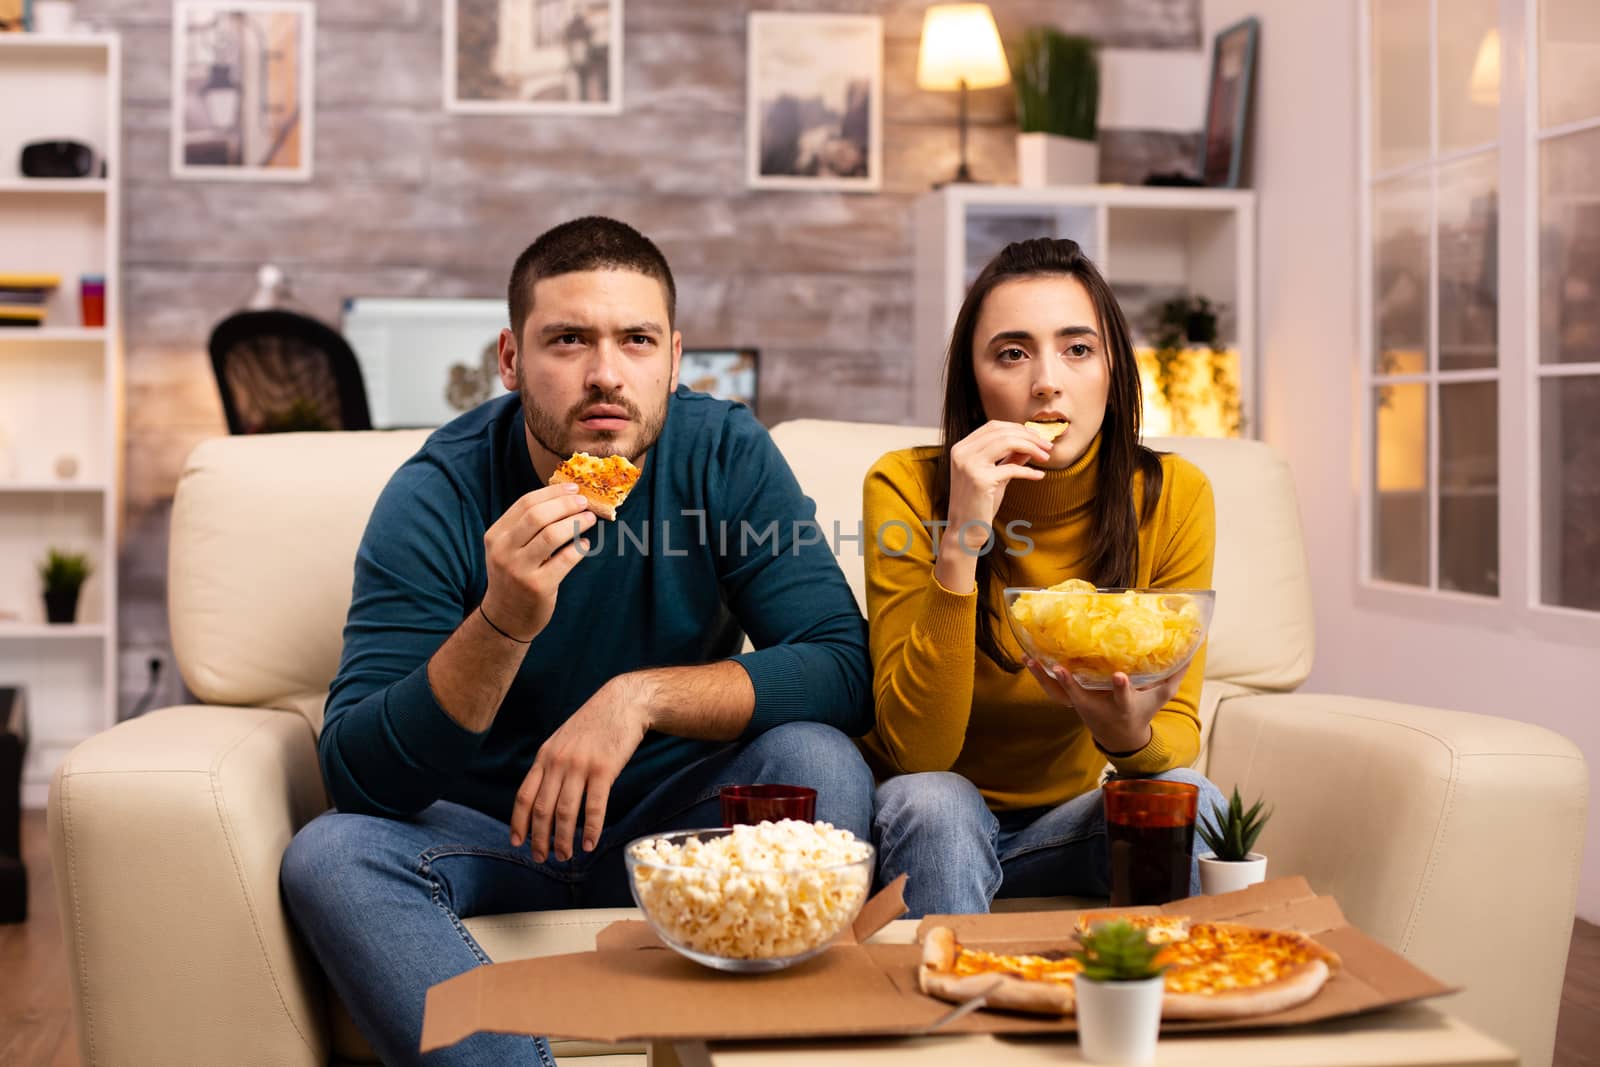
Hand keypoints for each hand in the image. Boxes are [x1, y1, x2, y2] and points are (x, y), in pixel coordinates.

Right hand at [480, 483, 595, 641]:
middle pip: (537, 516)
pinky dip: (579, 548)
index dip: (553, 492)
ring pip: (551, 535)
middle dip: (566, 505)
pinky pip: (565, 560)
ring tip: (590, 520)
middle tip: (585, 503)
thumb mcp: (509, 548)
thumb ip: (527, 526)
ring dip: (576, 523)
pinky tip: (585, 545)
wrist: (506, 617)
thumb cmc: (514, 576)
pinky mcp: (537, 587)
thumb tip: (564, 496)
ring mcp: (519, 570)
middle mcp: (503, 551)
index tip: (573, 488)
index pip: (525, 503)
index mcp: (496, 535)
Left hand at [510, 673, 651, 861]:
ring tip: (565, 856)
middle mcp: (558, 762)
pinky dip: (591, 829)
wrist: (623, 702)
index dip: (518, 823)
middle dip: (539, 839)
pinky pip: (594, 807)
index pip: (524, 796)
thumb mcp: (563, 740)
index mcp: (545, 756)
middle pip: (542, 810)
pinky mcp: (604, 770)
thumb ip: (551, 765)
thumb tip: (543, 798)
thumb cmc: (594, 724)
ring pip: (565, 813)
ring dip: (563, 840)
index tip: (517, 842)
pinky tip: (591, 844)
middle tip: (541, 858)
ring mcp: (580, 766)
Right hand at [945, 421, 1051, 549]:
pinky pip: (1012, 468)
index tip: (1037, 437)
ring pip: (1007, 442)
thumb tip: (1030, 443)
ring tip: (1046, 457)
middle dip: (1029, 436)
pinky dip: (1029, 471)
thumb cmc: (979, 504)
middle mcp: (962, 453)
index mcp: (961, 448)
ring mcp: (969, 465)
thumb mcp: (995, 476)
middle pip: (1002, 431)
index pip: (993, 426)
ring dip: (1032, 447)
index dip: (1018, 428)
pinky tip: (1039, 476)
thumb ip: (1009, 458)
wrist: (964, 530)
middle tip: (1048, 446)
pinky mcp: (980, 479)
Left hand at [1023, 658, 1185, 754]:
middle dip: (1071, 685)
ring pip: (1059, 694)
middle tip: (1060, 668)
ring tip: (1031, 658)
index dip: (1120, 687)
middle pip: (1081, 697)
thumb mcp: (1161, 696)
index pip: (1123, 697)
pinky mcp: (1070, 701)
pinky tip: (1028, 657)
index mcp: (1123, 706)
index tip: (1118, 675)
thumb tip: (1195, 646)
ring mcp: (1081, 705)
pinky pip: (1051, 690)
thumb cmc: (1142, 711)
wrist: (1120, 736)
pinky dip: (1040, 676)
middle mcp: (1098, 706)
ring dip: (1045, 678)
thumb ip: (1175, 673)